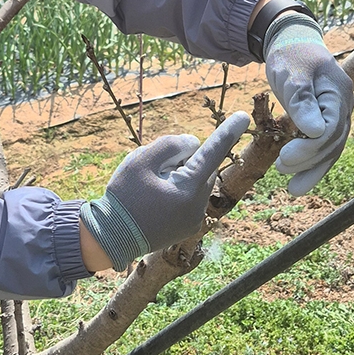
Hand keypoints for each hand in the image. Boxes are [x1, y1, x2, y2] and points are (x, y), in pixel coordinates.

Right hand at [80, 111, 250, 270]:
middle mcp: (198, 207)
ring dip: (179, 176)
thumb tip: (193, 144)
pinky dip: (177, 191)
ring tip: (150, 191)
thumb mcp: (140, 161)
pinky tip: (155, 202)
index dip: (227, 132)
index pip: (212, 153)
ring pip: (195, 182)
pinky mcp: (189, 227)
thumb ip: (169, 145)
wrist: (110, 239)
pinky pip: (190, 198)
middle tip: (152, 173)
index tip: (243, 116)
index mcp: (187, 190)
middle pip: (199, 167)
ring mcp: (195, 220)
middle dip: (180, 161)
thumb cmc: (123, 197)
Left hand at [264, 15, 353, 195]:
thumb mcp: (292, 75)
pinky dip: (313, 162)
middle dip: (309, 160)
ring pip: (331, 148)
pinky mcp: (328, 119)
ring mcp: (339, 113)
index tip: (284, 158)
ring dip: (313, 169)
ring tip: (293, 188)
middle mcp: (345, 105)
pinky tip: (298, 177)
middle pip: (333, 142)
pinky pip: (325, 145)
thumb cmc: (291, 56)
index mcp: (338, 92)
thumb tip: (315, 132)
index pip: (330, 129)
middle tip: (281, 169)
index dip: (309, 148)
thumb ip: (302, 101)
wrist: (293, 42)